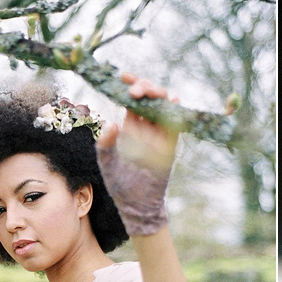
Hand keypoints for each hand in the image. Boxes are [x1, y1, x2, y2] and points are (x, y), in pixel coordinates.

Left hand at [95, 73, 179, 236]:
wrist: (136, 205)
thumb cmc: (119, 185)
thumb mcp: (107, 163)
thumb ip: (105, 144)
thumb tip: (110, 124)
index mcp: (130, 126)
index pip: (132, 99)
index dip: (130, 84)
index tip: (123, 76)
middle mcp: (146, 127)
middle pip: (150, 98)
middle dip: (144, 87)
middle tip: (134, 91)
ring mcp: (160, 135)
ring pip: (164, 106)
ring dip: (158, 95)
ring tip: (148, 93)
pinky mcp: (171, 145)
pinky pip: (176, 125)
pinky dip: (176, 111)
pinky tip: (173, 101)